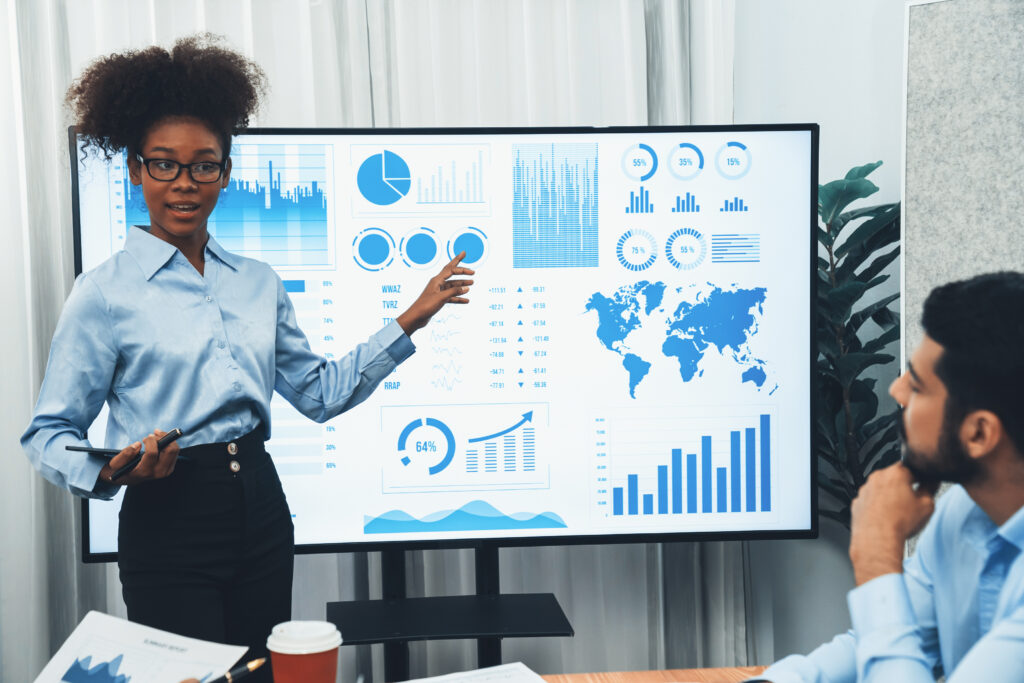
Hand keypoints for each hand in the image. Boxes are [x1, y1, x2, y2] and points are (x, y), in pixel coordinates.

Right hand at [98, 428, 180, 484]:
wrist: (128, 478)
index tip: (145, 438)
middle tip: (154, 433)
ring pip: (175, 450)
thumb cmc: (121, 469)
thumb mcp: (115, 463)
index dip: (150, 441)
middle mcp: (157, 473)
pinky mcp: (169, 468)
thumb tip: (138, 444)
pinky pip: (175, 452)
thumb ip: (125, 454)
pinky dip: (170, 443)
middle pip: (170, 450)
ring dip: (168, 439)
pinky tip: (160, 440)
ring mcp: (165, 472)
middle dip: (163, 438)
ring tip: (157, 434)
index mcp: (144, 472)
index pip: (152, 453)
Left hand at [396, 252, 474, 334]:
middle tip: (470, 267)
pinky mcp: (439, 300)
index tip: (469, 264)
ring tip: (471, 284)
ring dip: (462, 285)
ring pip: (453, 286)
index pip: (450, 269)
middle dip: (461, 270)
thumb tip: (466, 288)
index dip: (459, 264)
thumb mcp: (441, 298)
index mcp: (436, 280)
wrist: (416, 317)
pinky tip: (466, 300)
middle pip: (451, 273)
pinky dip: (458, 298)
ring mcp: (438, 292)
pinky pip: (451, 297)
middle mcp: (437, 284)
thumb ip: (454, 292)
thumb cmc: (426, 306)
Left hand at [849, 463, 936, 584]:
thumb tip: (933, 481)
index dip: (921, 477)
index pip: (912, 467)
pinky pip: (871, 500)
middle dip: (904, 486)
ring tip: (899, 512)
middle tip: (913, 501)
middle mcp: (877, 478)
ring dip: (890, 496)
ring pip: (882, 488)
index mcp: (895, 473)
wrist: (877, 541)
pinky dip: (878, 505)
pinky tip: (886, 517)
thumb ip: (931, 488)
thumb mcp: (927, 505)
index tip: (925, 484)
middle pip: (895, 477)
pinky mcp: (857, 502)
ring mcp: (865, 490)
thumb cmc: (900, 524)